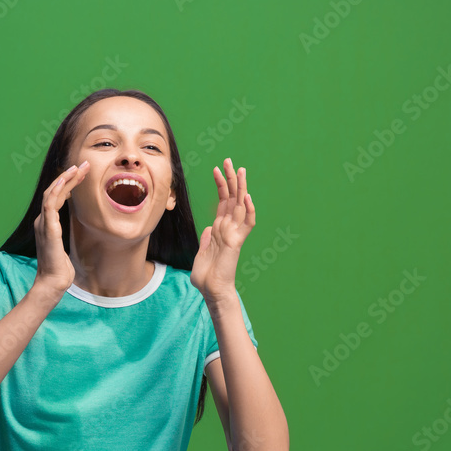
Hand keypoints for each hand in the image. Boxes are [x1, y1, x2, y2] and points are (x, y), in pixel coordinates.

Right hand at [33, 161, 88, 297]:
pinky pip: (50, 205)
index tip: (82, 174)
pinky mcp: (48, 229)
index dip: (69, 183)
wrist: (53, 282)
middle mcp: (42, 220)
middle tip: (84, 165)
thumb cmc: (60, 267)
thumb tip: (74, 226)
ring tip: (78, 168)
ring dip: (65, 179)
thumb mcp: (64, 245)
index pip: (57, 197)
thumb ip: (65, 233)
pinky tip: (64, 181)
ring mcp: (43, 223)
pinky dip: (56, 191)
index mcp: (47, 223)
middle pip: (54, 191)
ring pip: (52, 194)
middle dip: (69, 176)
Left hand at [190, 157, 255, 303]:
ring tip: (239, 169)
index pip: (222, 202)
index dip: (220, 185)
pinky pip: (246, 224)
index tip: (216, 169)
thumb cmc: (206, 277)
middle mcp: (228, 228)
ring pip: (240, 206)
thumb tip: (208, 227)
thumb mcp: (202, 253)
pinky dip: (248, 210)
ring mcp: (234, 234)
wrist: (211, 291)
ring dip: (240, 187)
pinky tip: (246, 196)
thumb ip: (206, 239)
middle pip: (231, 198)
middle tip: (229, 160)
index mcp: (219, 229)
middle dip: (230, 178)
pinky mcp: (236, 242)